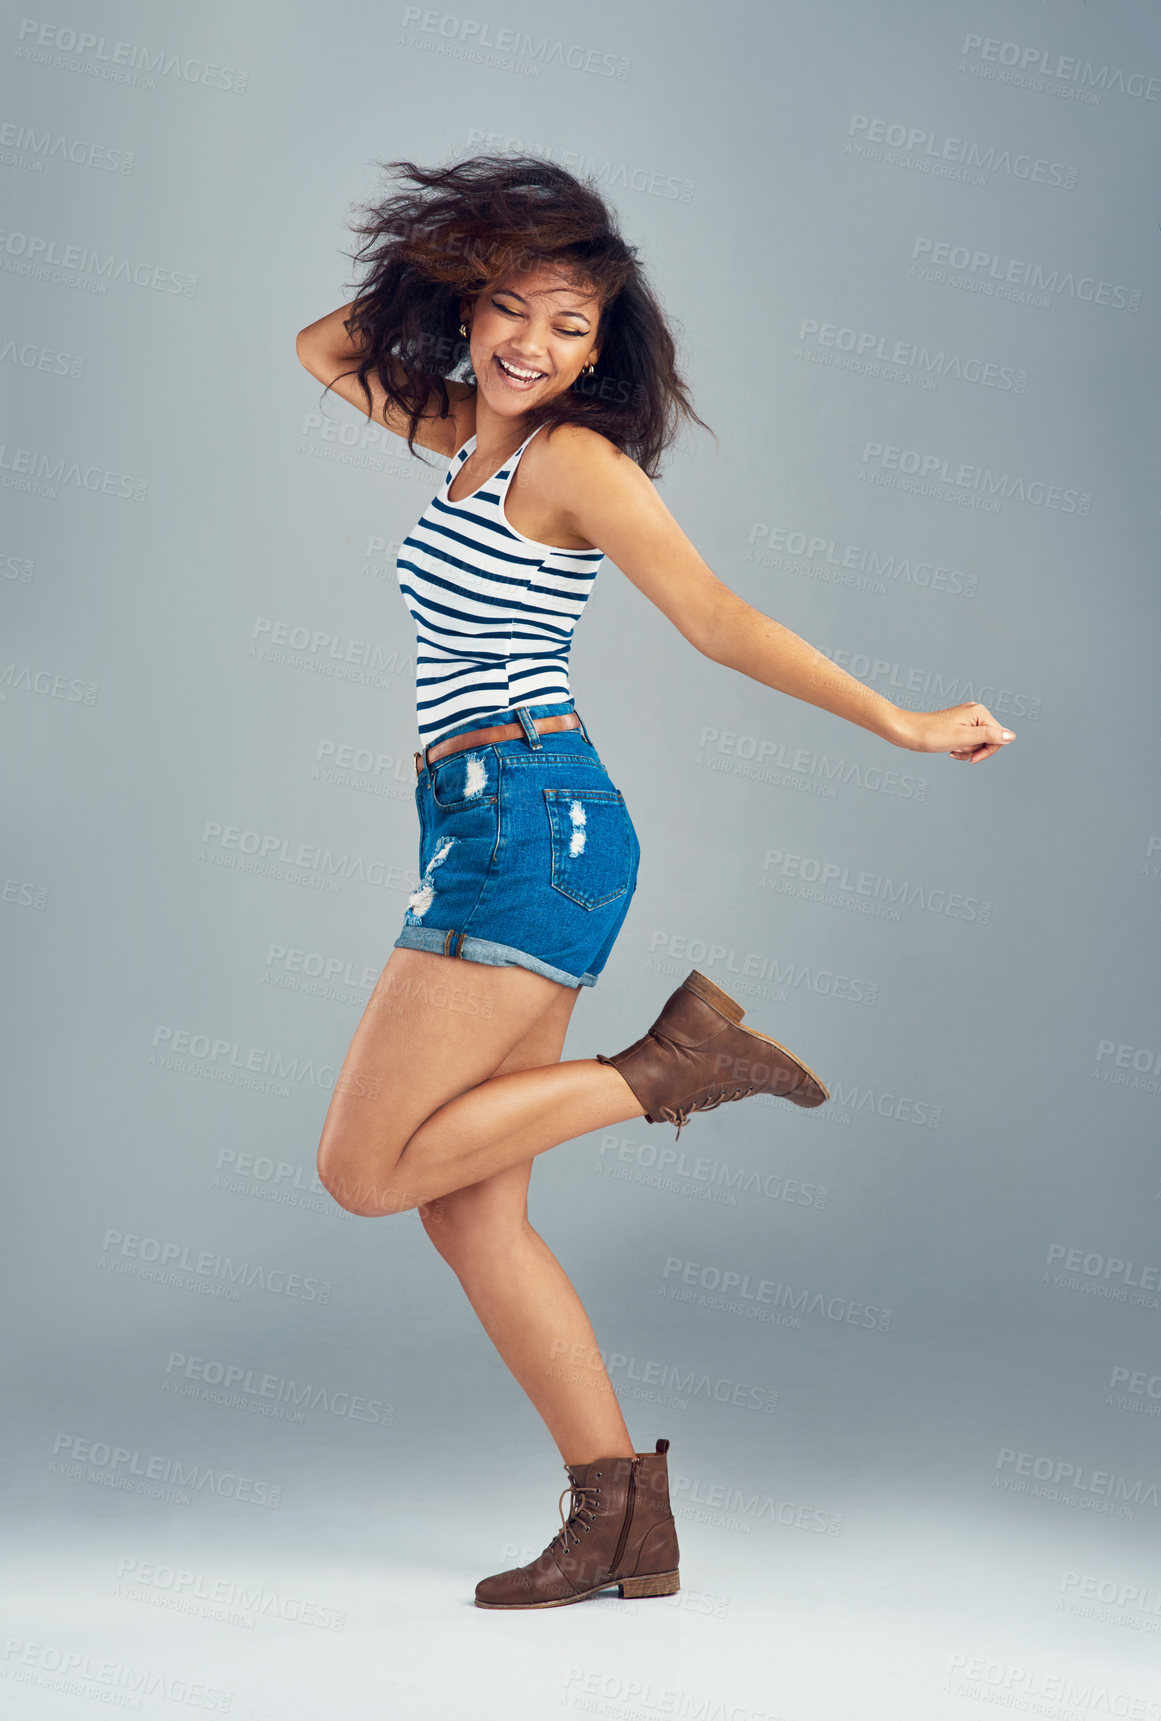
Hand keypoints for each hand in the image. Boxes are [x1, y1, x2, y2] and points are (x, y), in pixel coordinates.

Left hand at [891, 702, 1015, 762]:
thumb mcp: (963, 738)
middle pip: (989, 739)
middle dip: (975, 750)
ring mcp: (966, 718)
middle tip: (957, 750)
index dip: (987, 751)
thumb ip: (988, 736)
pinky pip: (968, 741)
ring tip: (951, 748)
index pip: (998, 737)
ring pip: (977, 742)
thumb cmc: (931, 734)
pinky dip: (961, 748)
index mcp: (979, 712)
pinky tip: (950, 749)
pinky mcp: (958, 724)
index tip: (972, 759)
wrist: (907, 731)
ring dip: (966, 750)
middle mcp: (975, 712)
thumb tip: (1011, 736)